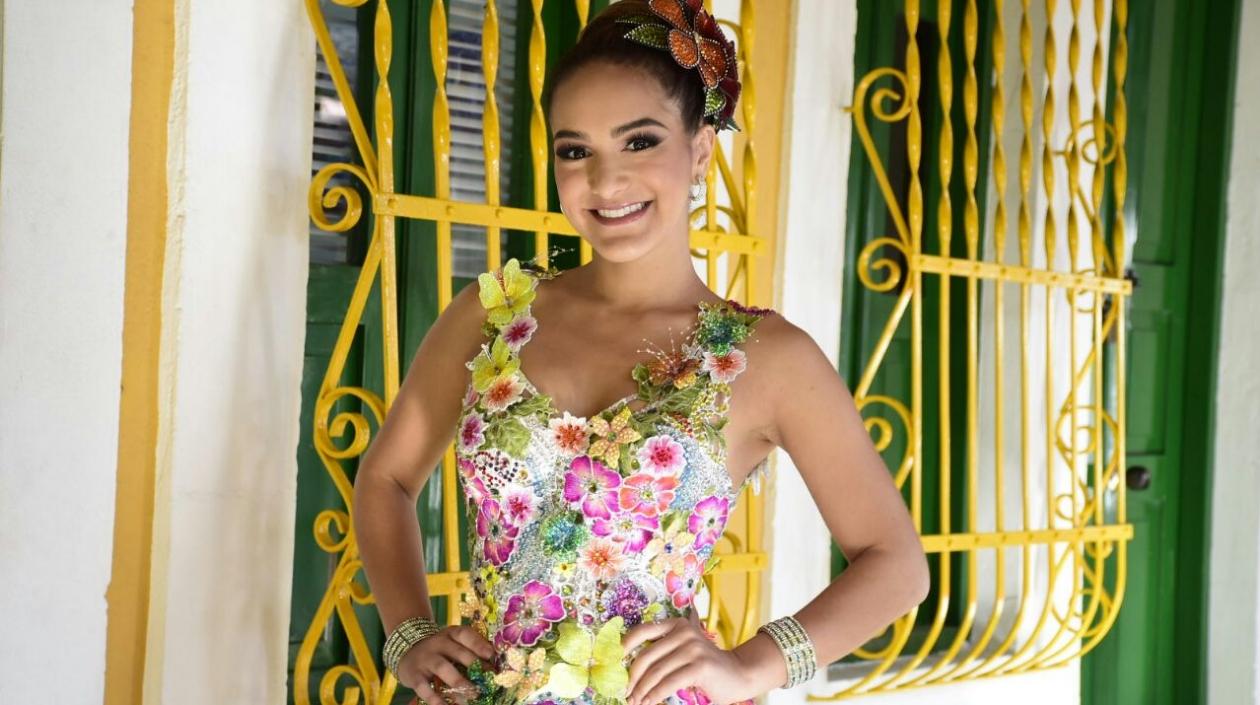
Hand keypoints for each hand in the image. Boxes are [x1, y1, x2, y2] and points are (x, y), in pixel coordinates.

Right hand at [398, 624, 496, 704]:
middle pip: (457, 652)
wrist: (406, 650)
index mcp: (451, 634)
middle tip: (487, 680)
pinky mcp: (414, 675)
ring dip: (459, 682)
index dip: (479, 644)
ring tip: (473, 694)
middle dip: (474, 666)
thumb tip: (493, 668)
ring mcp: (425, 659)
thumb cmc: (439, 650)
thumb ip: (468, 651)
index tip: (491, 655)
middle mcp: (438, 643)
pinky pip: (424, 687)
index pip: (465, 635)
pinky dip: (435, 698)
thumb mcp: (452, 643)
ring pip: (443, 668)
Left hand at [622, 613, 755, 704]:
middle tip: (624, 693)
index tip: (612, 663)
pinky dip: (655, 695)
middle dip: (631, 678)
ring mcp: (693, 647)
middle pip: (646, 656)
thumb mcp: (683, 652)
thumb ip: (663, 650)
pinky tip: (648, 702)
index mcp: (676, 624)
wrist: (738, 674)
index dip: (623, 646)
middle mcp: (684, 631)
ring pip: (656, 672)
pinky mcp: (700, 666)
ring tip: (634, 702)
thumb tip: (627, 663)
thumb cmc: (704, 666)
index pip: (642, 631)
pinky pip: (669, 683)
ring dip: (641, 690)